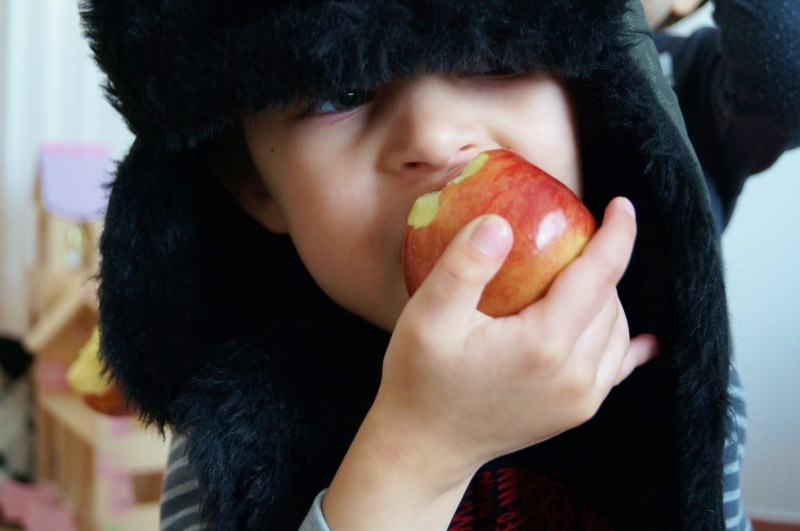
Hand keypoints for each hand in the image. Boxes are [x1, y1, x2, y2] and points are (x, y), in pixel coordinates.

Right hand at [323, 197, 657, 529]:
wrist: (424, 449)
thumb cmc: (419, 379)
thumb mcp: (427, 317)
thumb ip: (463, 267)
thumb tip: (499, 223)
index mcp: (542, 344)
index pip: (598, 276)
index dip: (616, 236)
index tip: (620, 205)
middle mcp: (574, 375)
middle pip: (610, 301)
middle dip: (602, 262)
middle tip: (572, 239)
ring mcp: (580, 399)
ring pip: (616, 331)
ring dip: (606, 297)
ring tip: (576, 276)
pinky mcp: (576, 412)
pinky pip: (616, 368)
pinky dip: (624, 343)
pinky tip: (640, 340)